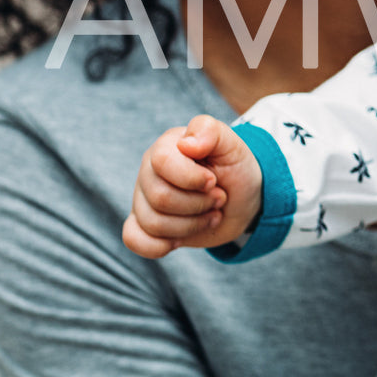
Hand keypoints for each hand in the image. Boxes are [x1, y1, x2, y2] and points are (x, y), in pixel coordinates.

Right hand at [123, 115, 263, 258]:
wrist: (241, 200)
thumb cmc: (235, 169)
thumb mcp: (233, 145)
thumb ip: (211, 132)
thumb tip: (187, 144)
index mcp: (167, 147)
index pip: (162, 162)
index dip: (192, 178)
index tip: (214, 181)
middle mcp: (149, 172)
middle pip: (160, 198)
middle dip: (199, 204)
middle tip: (218, 197)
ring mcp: (142, 199)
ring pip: (152, 223)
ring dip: (192, 224)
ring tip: (210, 212)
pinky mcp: (143, 225)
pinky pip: (134, 240)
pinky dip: (160, 245)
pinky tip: (181, 239)